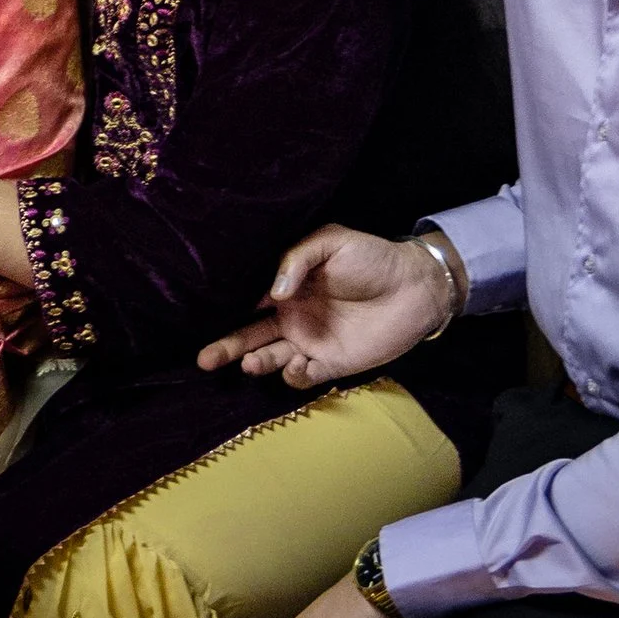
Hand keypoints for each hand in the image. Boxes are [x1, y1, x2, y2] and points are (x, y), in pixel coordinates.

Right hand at [199, 224, 454, 388]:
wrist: (414, 285)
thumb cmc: (373, 257)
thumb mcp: (331, 241)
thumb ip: (296, 260)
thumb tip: (272, 293)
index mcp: (287, 290)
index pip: (248, 303)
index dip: (227, 310)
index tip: (207, 314)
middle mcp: (293, 318)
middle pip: (250, 337)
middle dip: (226, 349)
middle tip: (204, 360)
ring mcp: (311, 342)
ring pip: (271, 359)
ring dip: (257, 363)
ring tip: (252, 362)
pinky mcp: (332, 363)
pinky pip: (303, 377)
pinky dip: (293, 375)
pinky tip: (297, 363)